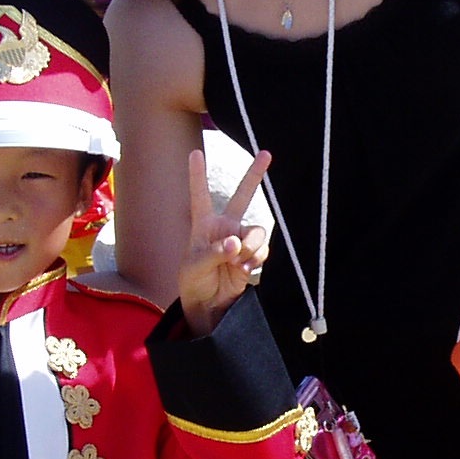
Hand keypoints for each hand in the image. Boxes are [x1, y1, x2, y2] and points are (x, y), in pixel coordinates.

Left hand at [178, 147, 270, 336]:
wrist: (208, 305)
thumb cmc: (193, 281)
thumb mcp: (195, 267)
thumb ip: (215, 252)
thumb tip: (236, 243)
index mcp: (203, 224)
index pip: (200, 195)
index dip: (197, 174)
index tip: (194, 153)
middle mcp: (224, 227)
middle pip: (242, 196)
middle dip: (255, 175)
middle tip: (266, 153)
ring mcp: (240, 240)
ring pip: (257, 231)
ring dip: (251, 246)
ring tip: (239, 262)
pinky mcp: (252, 255)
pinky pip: (262, 249)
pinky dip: (256, 258)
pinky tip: (245, 269)